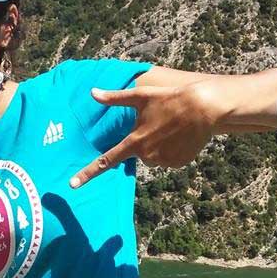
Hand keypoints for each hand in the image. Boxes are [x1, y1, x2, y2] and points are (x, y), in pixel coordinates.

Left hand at [69, 81, 217, 188]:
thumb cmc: (168, 99)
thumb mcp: (140, 97)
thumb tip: (93, 93)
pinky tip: (181, 135)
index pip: (106, 161)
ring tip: (172, 126)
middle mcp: (147, 155)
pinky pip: (170, 158)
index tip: (73, 184)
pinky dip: (173, 148)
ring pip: (155, 156)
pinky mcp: (179, 163)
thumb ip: (114, 98)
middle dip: (145, 140)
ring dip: (159, 144)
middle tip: (158, 122)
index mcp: (135, 142)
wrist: (203, 108)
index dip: (88, 173)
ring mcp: (164, 161)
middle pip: (139, 152)